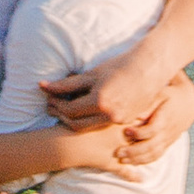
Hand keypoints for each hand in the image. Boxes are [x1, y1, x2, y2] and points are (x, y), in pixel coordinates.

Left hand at [39, 49, 159, 133]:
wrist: (149, 68)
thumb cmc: (120, 66)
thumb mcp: (92, 74)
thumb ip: (67, 84)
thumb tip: (43, 86)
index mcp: (100, 101)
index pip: (69, 109)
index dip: (55, 103)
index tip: (47, 96)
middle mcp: (109, 115)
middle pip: (75, 124)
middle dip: (61, 115)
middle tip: (51, 105)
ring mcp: (118, 121)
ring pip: (87, 127)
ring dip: (73, 120)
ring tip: (64, 109)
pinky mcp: (124, 122)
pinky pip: (100, 126)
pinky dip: (89, 120)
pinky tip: (83, 112)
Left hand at [111, 76, 193, 168]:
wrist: (188, 104)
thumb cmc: (170, 96)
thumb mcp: (161, 93)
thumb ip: (149, 103)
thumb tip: (137, 115)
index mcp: (166, 119)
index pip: (153, 130)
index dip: (139, 133)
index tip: (126, 130)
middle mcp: (168, 132)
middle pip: (151, 146)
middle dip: (134, 151)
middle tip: (118, 152)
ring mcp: (168, 140)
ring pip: (153, 154)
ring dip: (137, 159)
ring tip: (122, 159)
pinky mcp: (167, 144)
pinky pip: (156, 156)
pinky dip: (144, 161)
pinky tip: (132, 161)